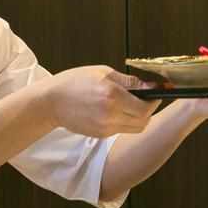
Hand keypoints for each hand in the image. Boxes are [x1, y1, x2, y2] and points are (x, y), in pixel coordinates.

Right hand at [43, 66, 160, 136]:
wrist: (51, 101)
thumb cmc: (75, 82)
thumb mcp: (103, 73)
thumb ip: (128, 81)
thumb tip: (149, 86)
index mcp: (112, 95)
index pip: (145, 108)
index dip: (154, 102)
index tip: (156, 95)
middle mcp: (110, 114)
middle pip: (143, 121)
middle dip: (149, 111)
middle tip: (146, 101)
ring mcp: (104, 127)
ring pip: (135, 128)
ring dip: (139, 118)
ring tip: (132, 106)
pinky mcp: (100, 134)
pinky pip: (121, 130)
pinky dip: (124, 122)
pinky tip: (116, 112)